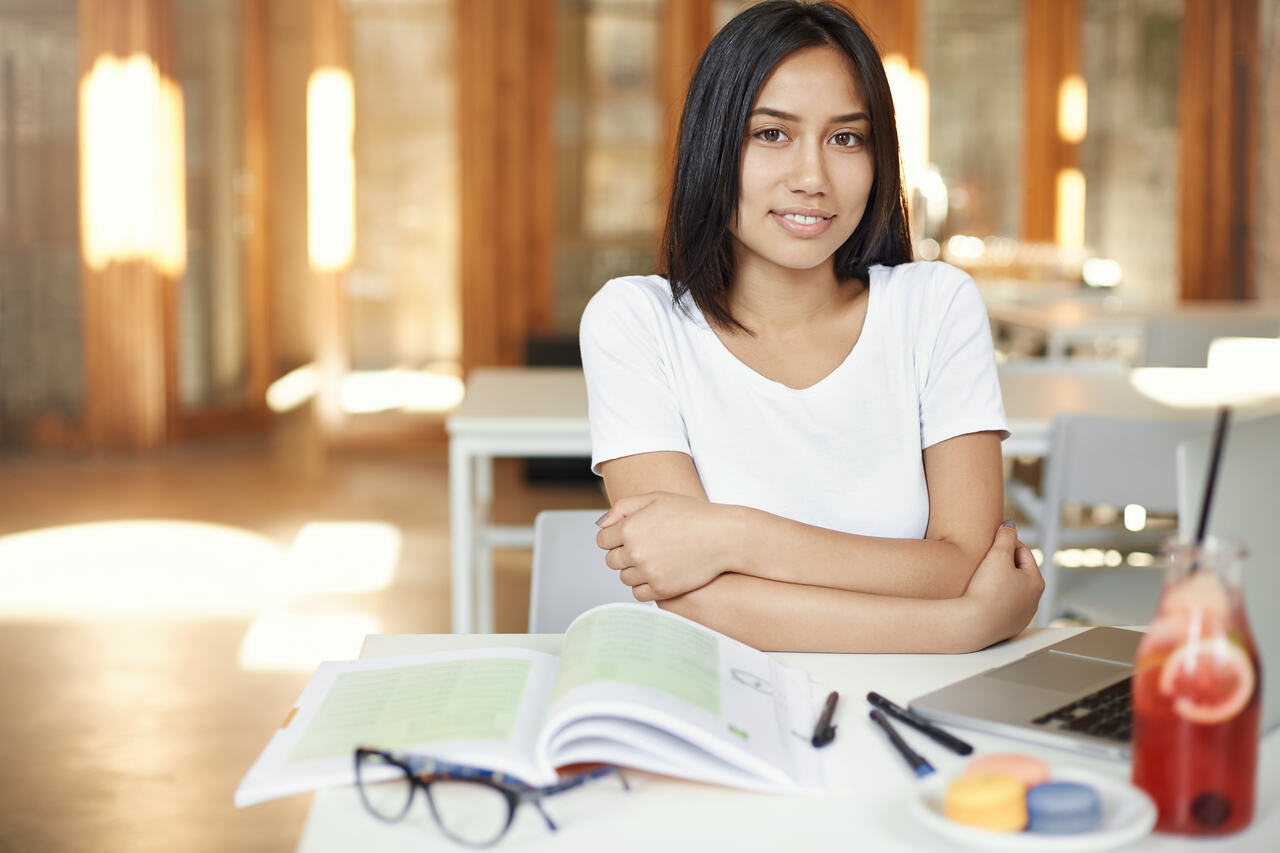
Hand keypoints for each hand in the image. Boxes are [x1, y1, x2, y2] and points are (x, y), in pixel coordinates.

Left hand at [595, 492, 735, 600]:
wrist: (725, 537)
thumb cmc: (693, 514)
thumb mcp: (656, 498)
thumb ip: (624, 507)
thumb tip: (603, 524)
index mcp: (630, 528)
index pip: (603, 540)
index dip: (615, 536)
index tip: (629, 536)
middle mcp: (636, 552)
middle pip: (612, 561)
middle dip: (624, 553)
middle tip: (645, 547)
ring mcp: (649, 573)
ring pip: (625, 578)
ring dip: (634, 570)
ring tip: (655, 559)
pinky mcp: (662, 590)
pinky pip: (639, 593)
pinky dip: (644, 586)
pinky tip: (658, 573)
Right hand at [960, 522, 1043, 648]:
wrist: (973, 624)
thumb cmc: (987, 590)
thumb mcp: (997, 555)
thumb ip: (1005, 536)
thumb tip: (1011, 525)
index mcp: (1036, 582)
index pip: (1023, 552)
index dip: (1006, 543)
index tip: (990, 541)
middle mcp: (1033, 601)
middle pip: (1018, 572)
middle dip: (1003, 563)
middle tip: (984, 559)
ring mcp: (1021, 616)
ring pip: (1010, 590)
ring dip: (999, 582)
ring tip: (981, 578)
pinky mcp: (1008, 628)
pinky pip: (1002, 607)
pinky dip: (993, 599)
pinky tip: (981, 597)